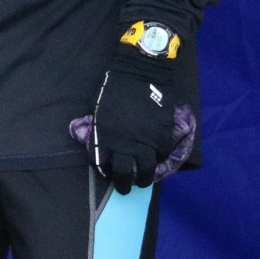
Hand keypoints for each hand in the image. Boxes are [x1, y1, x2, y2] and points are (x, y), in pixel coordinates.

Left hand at [90, 49, 177, 194]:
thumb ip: (100, 128)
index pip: (101, 163)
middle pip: (124, 173)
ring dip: (146, 177)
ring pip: (146, 169)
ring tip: (146, 180)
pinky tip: (158, 159)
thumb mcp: (100, 109)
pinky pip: (163, 154)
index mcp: (104, 135)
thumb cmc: (117, 87)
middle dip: (124, 183)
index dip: (105, 171)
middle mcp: (123, 143)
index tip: (109, 174)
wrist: (141, 71)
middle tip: (126, 187)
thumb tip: (96, 141)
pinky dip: (161, 158)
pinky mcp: (162, 135)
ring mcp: (144, 140)